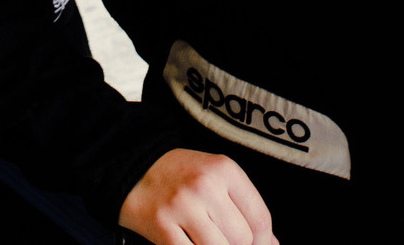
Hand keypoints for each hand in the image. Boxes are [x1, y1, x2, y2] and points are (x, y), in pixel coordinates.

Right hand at [118, 149, 276, 244]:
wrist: (132, 165)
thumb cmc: (180, 175)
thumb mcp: (216, 177)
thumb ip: (244, 207)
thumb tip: (271, 244)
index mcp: (225, 169)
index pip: (260, 218)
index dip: (264, 242)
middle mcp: (205, 185)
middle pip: (241, 239)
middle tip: (225, 241)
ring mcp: (182, 206)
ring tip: (207, 241)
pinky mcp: (161, 226)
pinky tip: (192, 244)